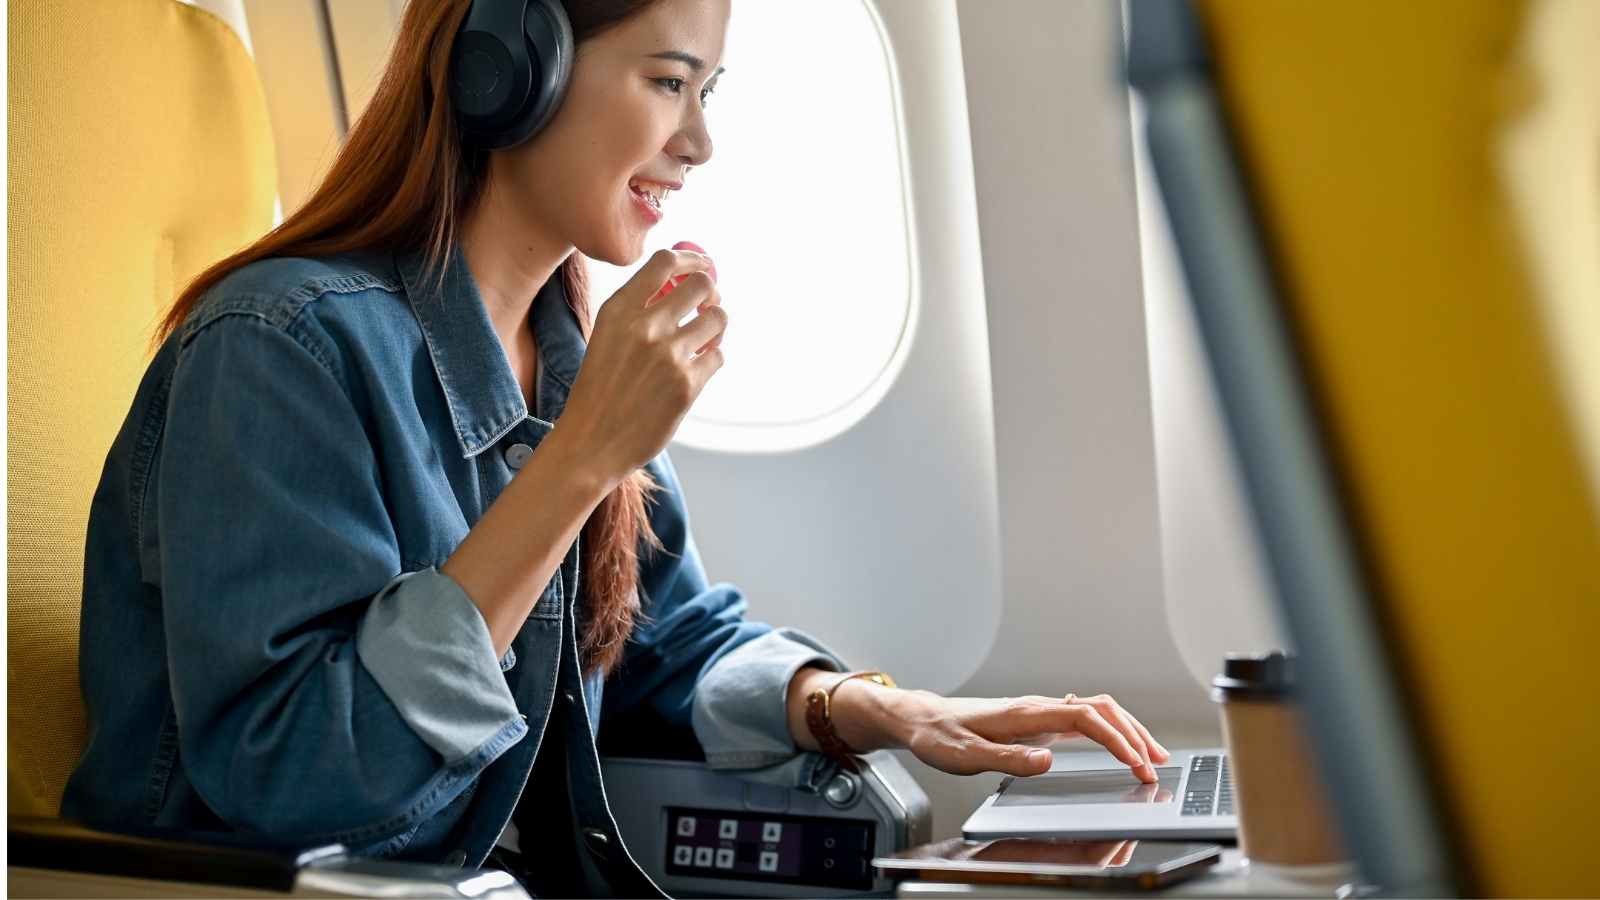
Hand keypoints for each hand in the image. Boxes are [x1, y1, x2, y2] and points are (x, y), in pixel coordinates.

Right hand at [555, 248, 724, 481]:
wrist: (591, 443)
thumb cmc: (600, 389)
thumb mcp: (607, 338)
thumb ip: (639, 310)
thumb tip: (684, 281)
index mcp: (618, 310)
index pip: (664, 262)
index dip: (691, 260)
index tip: (703, 265)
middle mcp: (645, 327)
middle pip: (701, 284)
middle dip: (710, 292)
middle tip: (707, 305)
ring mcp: (668, 355)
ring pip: (718, 318)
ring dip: (715, 326)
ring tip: (704, 339)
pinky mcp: (687, 385)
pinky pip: (718, 356)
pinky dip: (710, 360)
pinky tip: (695, 370)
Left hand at [854, 688, 1170, 780]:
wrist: (920, 718)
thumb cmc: (940, 736)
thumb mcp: (967, 755)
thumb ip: (1007, 759)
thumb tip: (1047, 760)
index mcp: (1026, 713)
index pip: (1085, 719)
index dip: (1116, 739)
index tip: (1136, 763)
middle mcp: (1037, 707)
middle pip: (1101, 709)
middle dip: (1133, 734)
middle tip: (1156, 763)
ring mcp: (1038, 712)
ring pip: (1096, 710)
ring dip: (1126, 729)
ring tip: (1150, 753)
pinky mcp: (1035, 720)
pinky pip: (1083, 718)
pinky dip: (1109, 729)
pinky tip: (1118, 742)